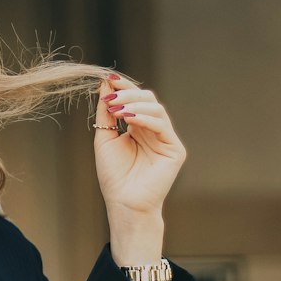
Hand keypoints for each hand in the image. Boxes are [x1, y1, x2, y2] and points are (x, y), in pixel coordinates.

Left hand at [93, 74, 186, 219]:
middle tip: (111, 96)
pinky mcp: (175, 149)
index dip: (123, 87)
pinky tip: (129, 118)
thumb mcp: (105, 137)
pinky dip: (145, 118)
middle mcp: (154, 130)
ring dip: (135, 104)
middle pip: (148, 99)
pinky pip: (162, 125)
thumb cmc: (114, 175)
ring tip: (117, 109)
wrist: (124, 202)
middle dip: (128, 94)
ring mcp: (166, 139)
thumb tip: (105, 83)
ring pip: (156, 108)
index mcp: (138, 127)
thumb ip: (106, 111)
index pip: (135, 100)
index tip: (109, 78)